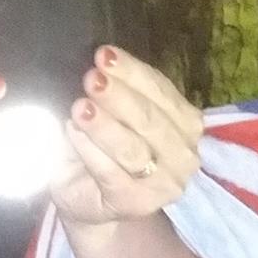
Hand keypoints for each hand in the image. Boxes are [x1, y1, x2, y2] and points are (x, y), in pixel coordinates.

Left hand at [54, 46, 200, 226]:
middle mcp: (184, 154)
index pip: (161, 90)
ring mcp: (164, 184)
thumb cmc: (106, 149)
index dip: (132, 71)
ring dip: (104, 125)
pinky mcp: (136, 203)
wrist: (90, 200)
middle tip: (91, 78)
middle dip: (119, 96)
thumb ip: (119, 92)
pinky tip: (72, 133)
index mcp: (186, 122)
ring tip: (79, 107)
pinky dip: (89, 151)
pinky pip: (110, 173)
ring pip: (133, 149)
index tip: (104, 55)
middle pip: (150, 120)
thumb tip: (99, 64)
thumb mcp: (117, 114)